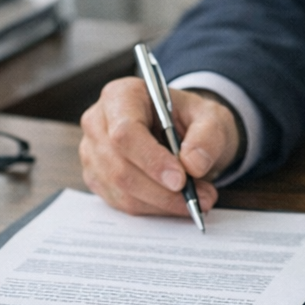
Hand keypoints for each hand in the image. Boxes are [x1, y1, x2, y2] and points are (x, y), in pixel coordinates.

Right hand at [80, 77, 239, 217]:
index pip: (125, 132)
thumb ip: (208, 137)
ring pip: (121, 189)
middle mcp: (97, 123)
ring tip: (196, 199)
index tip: (181, 180)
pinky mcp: (96, 178)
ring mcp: (92, 153)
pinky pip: (121, 202)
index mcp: (121, 96)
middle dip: (162, 190)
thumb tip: (193, 164)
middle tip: (201, 197)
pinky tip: (174, 201)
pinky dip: (153, 208)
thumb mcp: (212, 117)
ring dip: (162, 202)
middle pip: (120, 167)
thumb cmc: (191, 120)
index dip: (151, 160)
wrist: (181, 132)